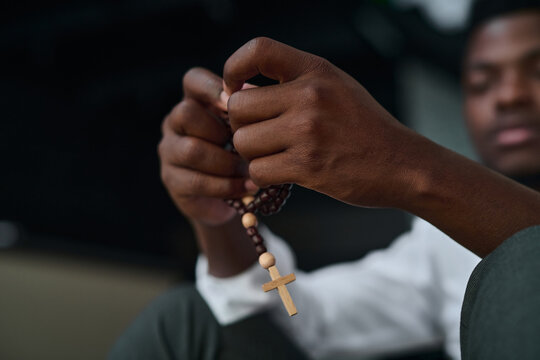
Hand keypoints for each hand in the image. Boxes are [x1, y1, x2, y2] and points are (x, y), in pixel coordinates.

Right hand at [158, 68, 252, 225]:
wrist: (233, 196)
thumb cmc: (244, 153)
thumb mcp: (249, 129)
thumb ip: (250, 111)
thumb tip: (254, 95)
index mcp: (195, 101)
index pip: (193, 80)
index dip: (211, 88)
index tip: (233, 102)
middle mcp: (175, 122)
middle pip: (186, 113)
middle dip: (220, 131)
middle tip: (245, 147)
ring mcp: (169, 151)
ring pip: (192, 150)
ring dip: (228, 163)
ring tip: (251, 172)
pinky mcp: (172, 180)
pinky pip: (197, 181)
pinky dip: (227, 186)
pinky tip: (248, 188)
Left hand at [223, 37, 418, 207]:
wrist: (402, 164)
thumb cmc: (365, 127)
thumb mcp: (335, 88)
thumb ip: (290, 84)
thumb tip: (239, 91)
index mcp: (316, 70)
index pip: (258, 50)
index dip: (234, 68)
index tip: (234, 89)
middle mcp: (310, 95)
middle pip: (238, 107)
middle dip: (241, 126)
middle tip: (259, 136)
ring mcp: (308, 131)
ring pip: (243, 142)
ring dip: (251, 155)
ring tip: (273, 156)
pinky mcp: (307, 166)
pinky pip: (257, 170)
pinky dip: (262, 176)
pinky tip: (280, 173)